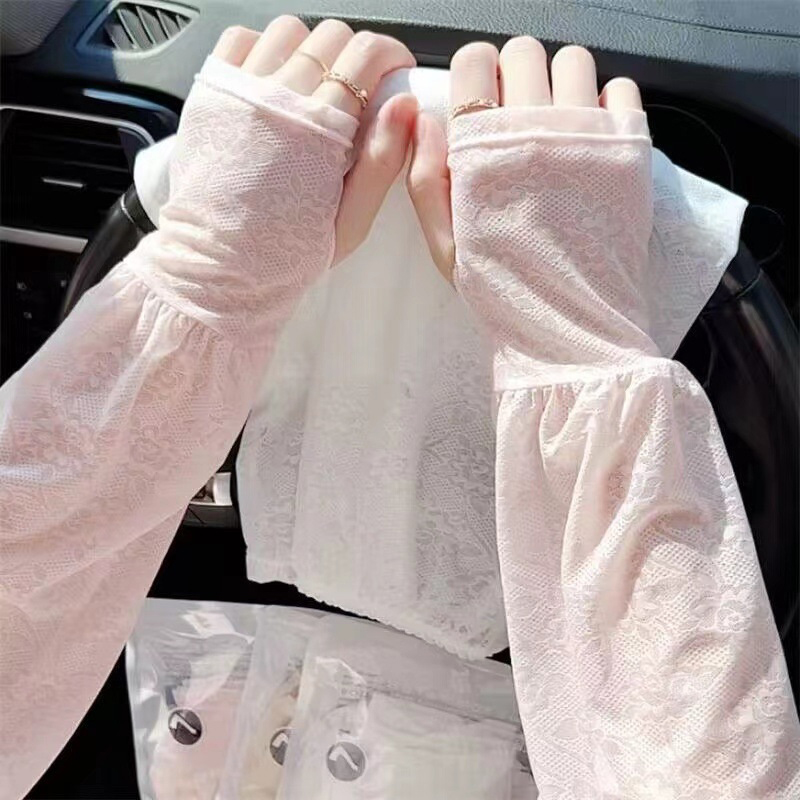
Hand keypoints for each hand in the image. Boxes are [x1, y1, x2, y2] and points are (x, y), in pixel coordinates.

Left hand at [213, 17, 416, 263]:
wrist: (219, 266)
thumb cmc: (285, 253)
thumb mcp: (352, 221)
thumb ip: (383, 162)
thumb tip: (405, 107)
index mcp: (322, 130)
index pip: (367, 54)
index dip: (390, 55)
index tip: (393, 70)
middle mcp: (281, 100)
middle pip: (332, 36)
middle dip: (355, 53)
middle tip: (356, 84)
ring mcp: (243, 91)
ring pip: (289, 30)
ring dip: (310, 48)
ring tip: (313, 81)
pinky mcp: (213, 92)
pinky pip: (241, 38)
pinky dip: (262, 47)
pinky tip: (272, 77)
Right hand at [407, 39, 641, 281]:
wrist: (570, 323)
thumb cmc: (502, 287)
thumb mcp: (442, 243)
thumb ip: (423, 178)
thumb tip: (423, 118)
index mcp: (482, 150)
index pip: (474, 62)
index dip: (473, 77)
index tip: (480, 102)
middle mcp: (534, 129)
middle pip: (524, 51)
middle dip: (514, 74)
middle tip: (517, 113)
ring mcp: (586, 134)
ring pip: (574, 60)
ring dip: (560, 82)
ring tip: (557, 122)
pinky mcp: (630, 147)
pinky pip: (622, 87)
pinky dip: (606, 101)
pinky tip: (591, 135)